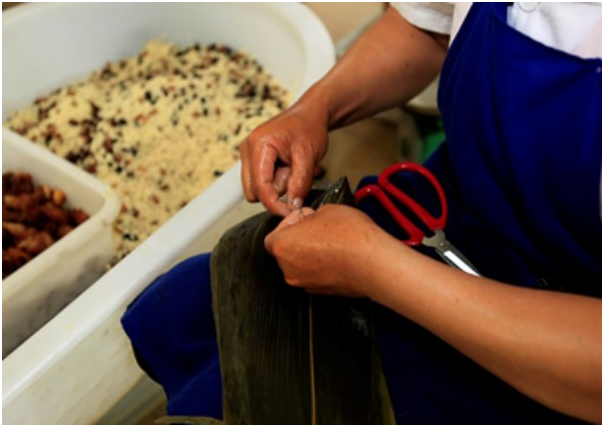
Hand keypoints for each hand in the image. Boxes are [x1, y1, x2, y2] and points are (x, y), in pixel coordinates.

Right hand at [240, 105, 327, 216]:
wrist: (309, 115)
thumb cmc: (309, 128)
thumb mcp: (308, 156)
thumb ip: (300, 183)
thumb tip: (293, 205)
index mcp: (259, 145)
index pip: (260, 186)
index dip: (274, 204)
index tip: (289, 212)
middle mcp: (248, 149)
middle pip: (253, 191)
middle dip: (276, 190)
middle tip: (295, 174)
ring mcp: (248, 154)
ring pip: (256, 188)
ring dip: (277, 185)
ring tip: (292, 169)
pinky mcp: (253, 159)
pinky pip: (260, 181)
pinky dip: (276, 181)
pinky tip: (288, 168)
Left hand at [264, 204, 386, 296]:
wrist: (373, 262)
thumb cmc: (349, 235)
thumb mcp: (326, 210)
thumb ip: (310, 217)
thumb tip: (310, 221)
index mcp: (282, 246)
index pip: (272, 237)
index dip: (288, 225)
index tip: (303, 218)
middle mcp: (289, 269)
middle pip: (286, 252)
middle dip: (299, 240)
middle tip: (318, 228)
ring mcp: (305, 283)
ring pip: (301, 265)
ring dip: (311, 254)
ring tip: (332, 242)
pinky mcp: (321, 292)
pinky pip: (315, 276)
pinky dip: (322, 267)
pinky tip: (339, 256)